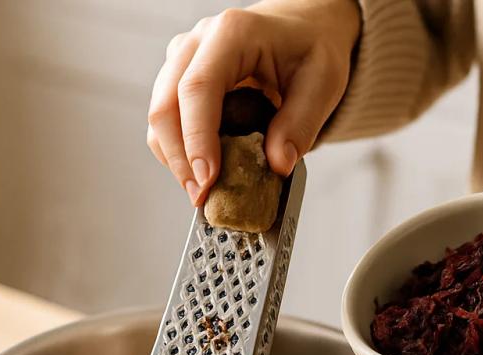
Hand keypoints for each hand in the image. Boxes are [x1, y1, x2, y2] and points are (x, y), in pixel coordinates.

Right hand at [146, 0, 359, 204]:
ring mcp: (182, 60)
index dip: (197, 138)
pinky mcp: (178, 80)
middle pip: (166, 105)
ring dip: (175, 160)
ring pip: (159, 116)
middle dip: (180, 159)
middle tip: (201, 197)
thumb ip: (301, 125)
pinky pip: (167, 122)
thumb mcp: (323, 82)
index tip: (207, 179)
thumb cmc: (311, 49)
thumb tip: (277, 165)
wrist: (302, 30)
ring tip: (203, 191)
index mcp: (232, 34)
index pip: (198, 88)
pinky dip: (179, 153)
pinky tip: (202, 173)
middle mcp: (198, 42)